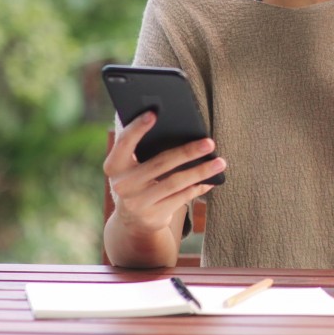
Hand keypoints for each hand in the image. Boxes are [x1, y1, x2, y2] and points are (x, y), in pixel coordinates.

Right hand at [103, 111, 224, 237]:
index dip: (137, 128)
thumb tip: (178, 126)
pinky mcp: (153, 216)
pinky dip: (199, 187)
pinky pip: (181, 198)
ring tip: (220, 162)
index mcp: (114, 166)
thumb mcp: (132, 167)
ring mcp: (137, 202)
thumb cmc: (138, 181)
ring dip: (200, 171)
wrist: (132, 221)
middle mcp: (122, 185)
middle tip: (209, 142)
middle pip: (160, 163)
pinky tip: (212, 179)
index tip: (154, 113)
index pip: (124, 142)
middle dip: (187, 151)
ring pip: (175, 182)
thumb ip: (144, 148)